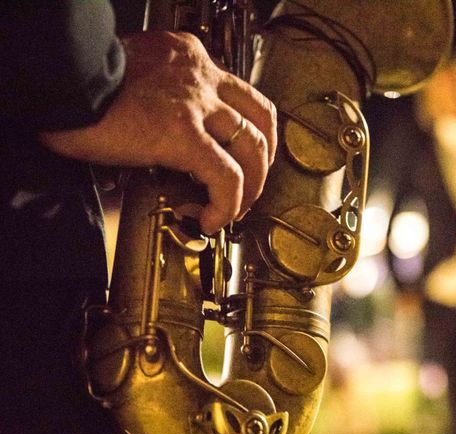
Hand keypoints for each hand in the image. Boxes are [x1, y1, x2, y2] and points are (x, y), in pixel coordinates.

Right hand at [39, 31, 276, 233]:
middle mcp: (199, 75)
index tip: (241, 156)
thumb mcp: (136, 78)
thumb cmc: (83, 83)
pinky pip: (225, 176)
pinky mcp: (181, 133)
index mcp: (188, 58)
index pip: (239, 93)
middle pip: (260, 117)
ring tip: (236, 209)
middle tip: (251, 186)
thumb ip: (161, 96)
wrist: (58, 80)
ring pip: (252, 146)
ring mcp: (195, 103)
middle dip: (264, 159)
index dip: (250, 130)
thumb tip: (164, 136)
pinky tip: (213, 218)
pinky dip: (228, 203)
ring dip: (253, 185)